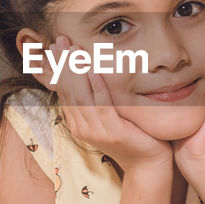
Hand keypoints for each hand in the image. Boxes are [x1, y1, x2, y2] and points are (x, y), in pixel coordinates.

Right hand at [49, 35, 172, 174]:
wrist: (148, 162)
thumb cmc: (131, 136)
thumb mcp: (108, 115)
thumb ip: (96, 98)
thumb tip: (90, 71)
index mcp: (77, 123)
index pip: (63, 90)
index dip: (59, 67)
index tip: (56, 46)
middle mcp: (82, 127)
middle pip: (68, 90)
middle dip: (63, 63)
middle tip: (61, 41)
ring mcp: (96, 131)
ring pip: (81, 96)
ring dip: (77, 71)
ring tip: (74, 50)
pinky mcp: (112, 132)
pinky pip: (102, 105)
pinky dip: (97, 86)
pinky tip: (95, 70)